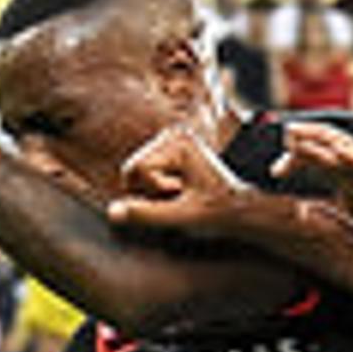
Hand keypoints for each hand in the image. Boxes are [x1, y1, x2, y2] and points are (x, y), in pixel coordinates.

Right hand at [108, 122, 251, 235]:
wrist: (241, 210)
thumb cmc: (218, 214)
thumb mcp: (182, 218)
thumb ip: (146, 214)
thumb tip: (111, 212)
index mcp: (180, 142)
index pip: (139, 169)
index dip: (155, 190)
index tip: (184, 192)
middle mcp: (174, 134)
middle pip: (133, 168)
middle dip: (150, 189)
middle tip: (183, 194)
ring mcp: (171, 141)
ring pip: (135, 172)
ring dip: (153, 190)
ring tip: (183, 192)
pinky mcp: (169, 151)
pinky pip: (142, 173)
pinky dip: (155, 187)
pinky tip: (180, 189)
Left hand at [271, 119, 352, 289]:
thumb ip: (336, 237)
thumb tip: (304, 223)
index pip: (326, 170)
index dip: (301, 162)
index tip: (276, 170)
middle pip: (331, 155)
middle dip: (303, 147)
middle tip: (280, 143)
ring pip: (347, 155)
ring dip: (320, 142)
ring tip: (295, 134)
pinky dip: (351, 160)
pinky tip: (331, 153)